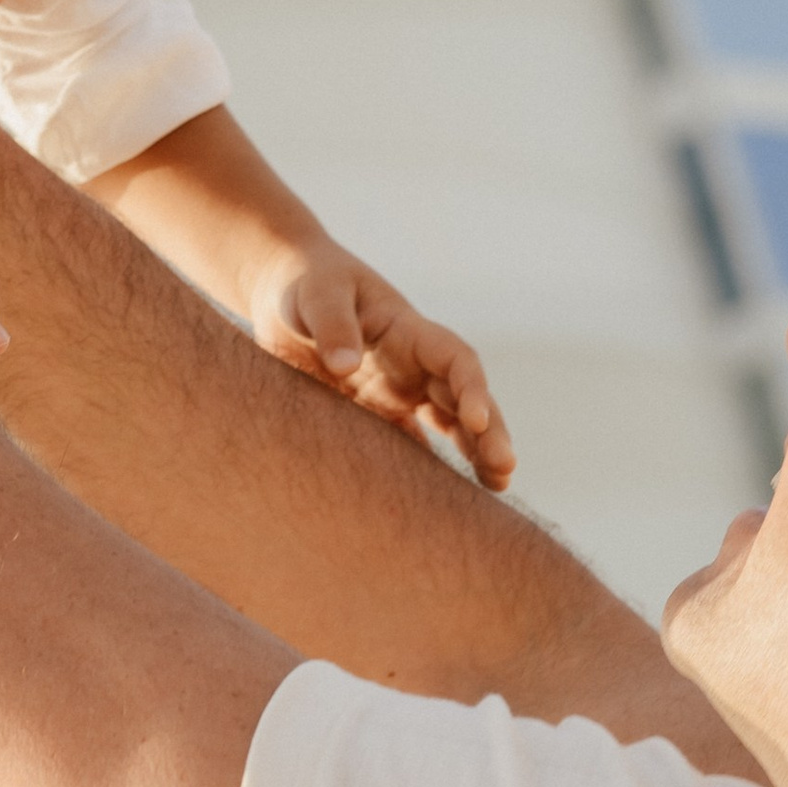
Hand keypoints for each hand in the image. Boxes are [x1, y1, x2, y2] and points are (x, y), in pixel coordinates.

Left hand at [246, 244, 515, 488]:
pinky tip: (445, 502)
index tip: (475, 419)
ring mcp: (398, 392)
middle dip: (489, 430)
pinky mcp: (376, 415)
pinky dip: (430, 471)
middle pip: (465, 397)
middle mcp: (412, 365)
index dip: (471, 387)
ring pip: (450, 424)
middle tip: (504, 469)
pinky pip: (411, 445)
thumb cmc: (302, 285)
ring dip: (476, 451)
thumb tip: (346, 365)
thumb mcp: (315, 294)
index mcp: (406, 331)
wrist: (283, 291)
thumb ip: (330, 324)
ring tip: (498, 486)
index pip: (454, 359)